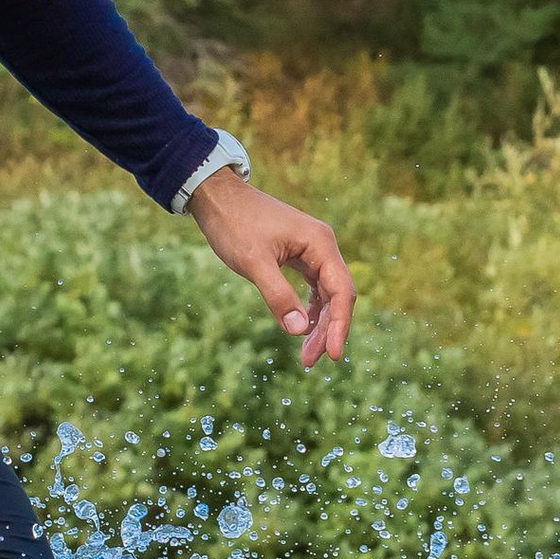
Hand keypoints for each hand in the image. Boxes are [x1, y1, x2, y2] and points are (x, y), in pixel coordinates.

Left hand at [188, 167, 354, 366]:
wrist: (218, 197)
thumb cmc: (234, 224)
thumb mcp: (253, 262)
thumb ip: (277, 295)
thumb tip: (298, 330)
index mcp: (319, 243)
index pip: (341, 291)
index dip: (340, 325)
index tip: (333, 355)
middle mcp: (322, 246)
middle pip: (337, 296)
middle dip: (327, 330)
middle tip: (309, 361)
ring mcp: (311, 250)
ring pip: (326, 294)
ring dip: (318, 324)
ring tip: (306, 353)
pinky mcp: (298, 254)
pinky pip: (313, 287)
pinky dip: (309, 309)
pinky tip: (301, 327)